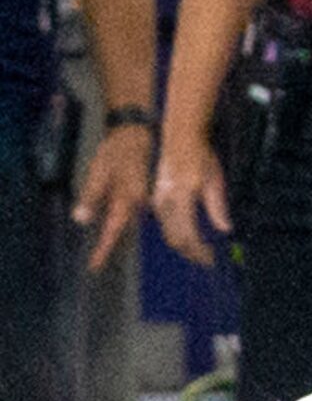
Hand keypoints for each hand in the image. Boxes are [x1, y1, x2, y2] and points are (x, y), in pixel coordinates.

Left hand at [73, 126, 152, 272]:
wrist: (135, 134)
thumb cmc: (116, 150)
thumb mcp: (98, 171)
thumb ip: (90, 196)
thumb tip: (80, 219)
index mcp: (128, 199)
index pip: (113, 230)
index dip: (103, 249)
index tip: (94, 266)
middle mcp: (140, 204)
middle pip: (122, 231)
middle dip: (109, 247)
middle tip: (95, 264)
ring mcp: (143, 201)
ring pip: (126, 224)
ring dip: (115, 235)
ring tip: (101, 250)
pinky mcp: (142, 197)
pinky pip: (130, 215)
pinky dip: (120, 222)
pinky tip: (112, 226)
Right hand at [152, 137, 232, 265]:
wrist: (180, 137)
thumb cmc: (200, 155)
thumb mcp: (214, 179)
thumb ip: (218, 207)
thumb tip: (225, 230)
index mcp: (182, 195)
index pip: (188, 234)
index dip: (199, 251)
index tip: (211, 258)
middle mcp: (166, 200)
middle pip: (175, 239)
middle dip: (191, 253)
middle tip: (207, 259)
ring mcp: (158, 199)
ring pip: (168, 233)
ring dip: (184, 246)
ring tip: (200, 251)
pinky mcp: (157, 198)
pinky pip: (164, 224)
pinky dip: (177, 235)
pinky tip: (190, 236)